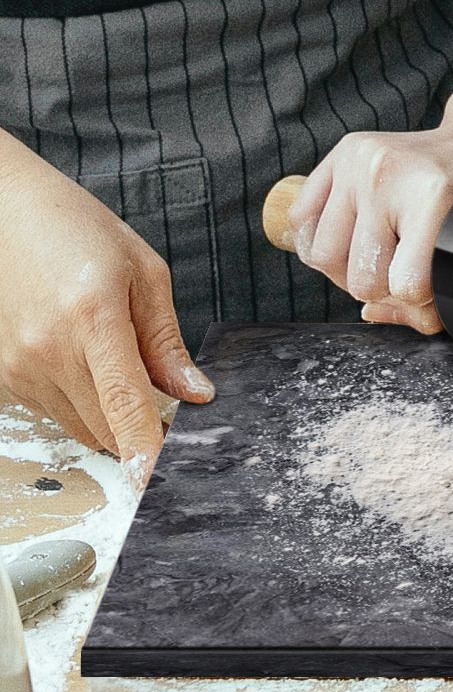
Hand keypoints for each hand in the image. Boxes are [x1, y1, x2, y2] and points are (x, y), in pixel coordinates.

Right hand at [0, 140, 213, 472]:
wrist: (2, 210)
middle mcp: (47, 350)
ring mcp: (18, 366)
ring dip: (112, 416)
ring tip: (119, 362)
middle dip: (145, 431)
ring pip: (83, 426)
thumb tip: (195, 394)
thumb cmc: (76, 229)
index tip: (160, 482)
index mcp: (92, 319)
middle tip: (173, 409)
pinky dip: (82, 402)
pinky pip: (57, 411)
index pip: (126, 405)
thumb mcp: (143, 272)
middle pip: (108, 427)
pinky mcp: (3, 374)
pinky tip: (85, 359)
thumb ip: (166, 341)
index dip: (146, 451)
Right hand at [287, 116, 452, 333]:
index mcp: (432, 197)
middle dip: (380, 288)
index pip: (405, 286)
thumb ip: (430, 304)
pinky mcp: (340, 154)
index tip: (431, 282)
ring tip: (372, 259)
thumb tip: (370, 313)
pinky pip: (301, 221)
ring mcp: (358, 162)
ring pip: (321, 257)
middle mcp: (387, 175)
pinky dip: (319, 241)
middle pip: (359, 279)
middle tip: (399, 271)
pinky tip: (349, 237)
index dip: (418, 299)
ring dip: (345, 271)